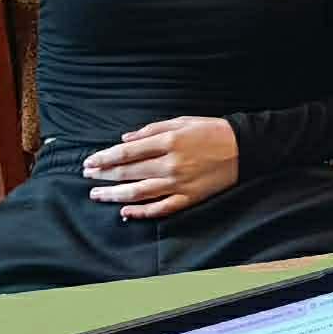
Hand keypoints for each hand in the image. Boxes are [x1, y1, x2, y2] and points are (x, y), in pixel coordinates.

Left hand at [83, 117, 240, 219]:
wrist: (245, 148)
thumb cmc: (213, 131)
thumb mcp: (183, 121)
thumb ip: (152, 130)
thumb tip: (124, 139)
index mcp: (169, 141)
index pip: (126, 152)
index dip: (104, 158)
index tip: (89, 162)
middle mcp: (171, 164)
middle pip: (128, 172)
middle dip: (104, 175)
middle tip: (87, 176)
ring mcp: (179, 183)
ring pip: (138, 193)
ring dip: (114, 195)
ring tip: (97, 195)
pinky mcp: (188, 198)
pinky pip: (160, 209)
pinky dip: (141, 212)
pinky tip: (125, 212)